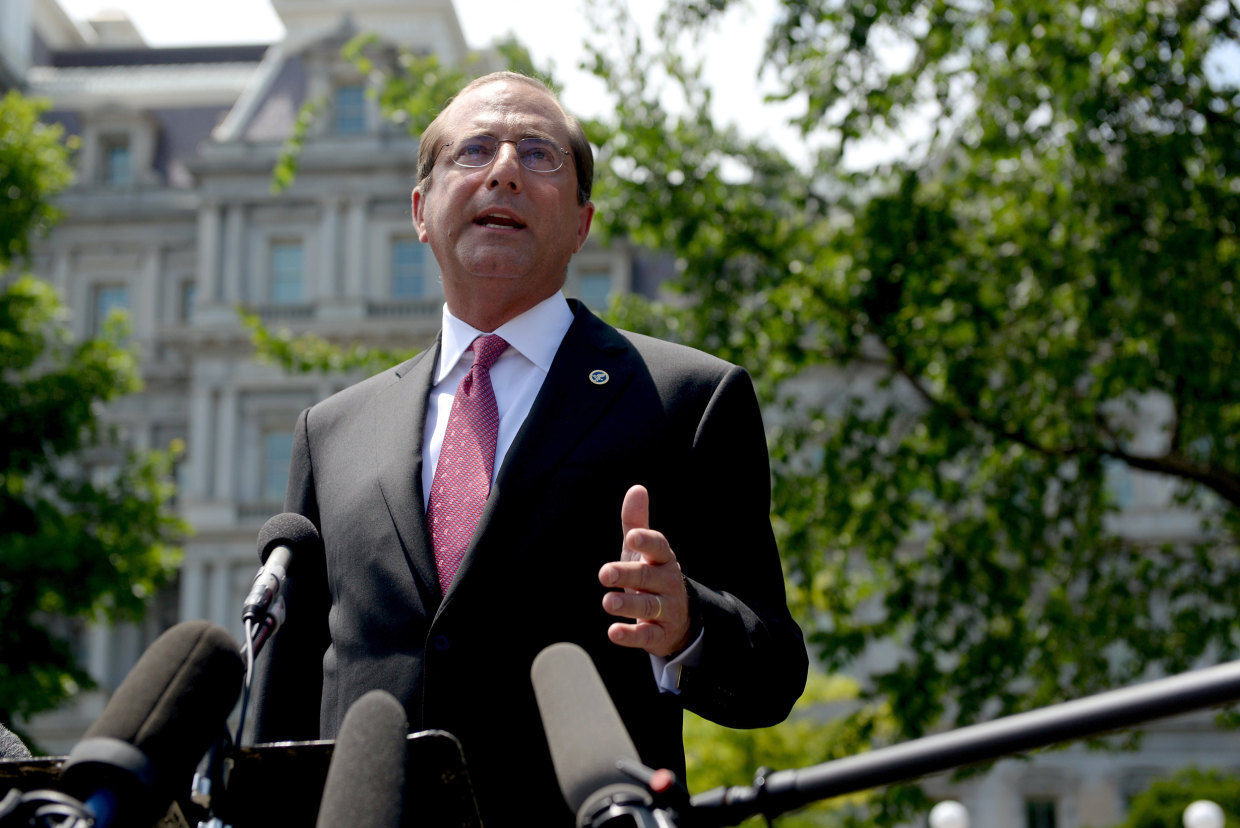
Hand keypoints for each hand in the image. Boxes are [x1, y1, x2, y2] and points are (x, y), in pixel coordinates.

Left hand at [598, 485, 691, 656]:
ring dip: (628, 605)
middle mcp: (668, 584)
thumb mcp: (644, 552)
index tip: (631, 536)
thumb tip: (637, 488)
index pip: (659, 547)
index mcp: (663, 560)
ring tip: (607, 602)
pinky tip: (613, 632)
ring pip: (649, 607)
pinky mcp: (661, 635)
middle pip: (648, 577)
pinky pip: (647, 636)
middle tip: (604, 573)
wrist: (679, 620)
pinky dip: (631, 635)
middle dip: (628, 575)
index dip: (647, 541)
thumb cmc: (653, 577)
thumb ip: (637, 523)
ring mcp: (667, 610)